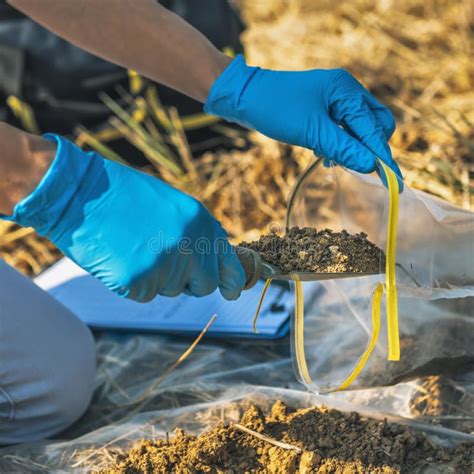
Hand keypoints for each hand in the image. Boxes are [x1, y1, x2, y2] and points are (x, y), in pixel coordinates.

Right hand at [5, 135, 244, 301]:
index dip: (231, 281)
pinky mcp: (138, 282)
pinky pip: (143, 295)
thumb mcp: (172, 205)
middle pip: (203, 285)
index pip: (227, 263)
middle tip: (163, 263)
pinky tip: (119, 258)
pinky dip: (133, 283)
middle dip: (188, 282)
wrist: (78, 192)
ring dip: (156, 278)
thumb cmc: (123, 197)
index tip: (233, 291)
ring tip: (133, 248)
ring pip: (170, 289)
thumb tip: (217, 258)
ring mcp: (165, 265)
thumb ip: (198, 232)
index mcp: (200, 222)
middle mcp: (190, 245)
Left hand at [205, 55, 401, 181]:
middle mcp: (346, 91)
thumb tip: (371, 166)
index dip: (383, 156)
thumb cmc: (277, 110)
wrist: (245, 97)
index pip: (375, 128)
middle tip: (361, 169)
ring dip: (352, 147)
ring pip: (358, 128)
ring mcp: (335, 99)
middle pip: (375, 124)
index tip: (394, 181)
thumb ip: (343, 148)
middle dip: (370, 148)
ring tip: (333, 161)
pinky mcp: (324, 108)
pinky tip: (324, 154)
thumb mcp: (312, 132)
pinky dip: (339, 143)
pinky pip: (342, 128)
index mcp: (346, 91)